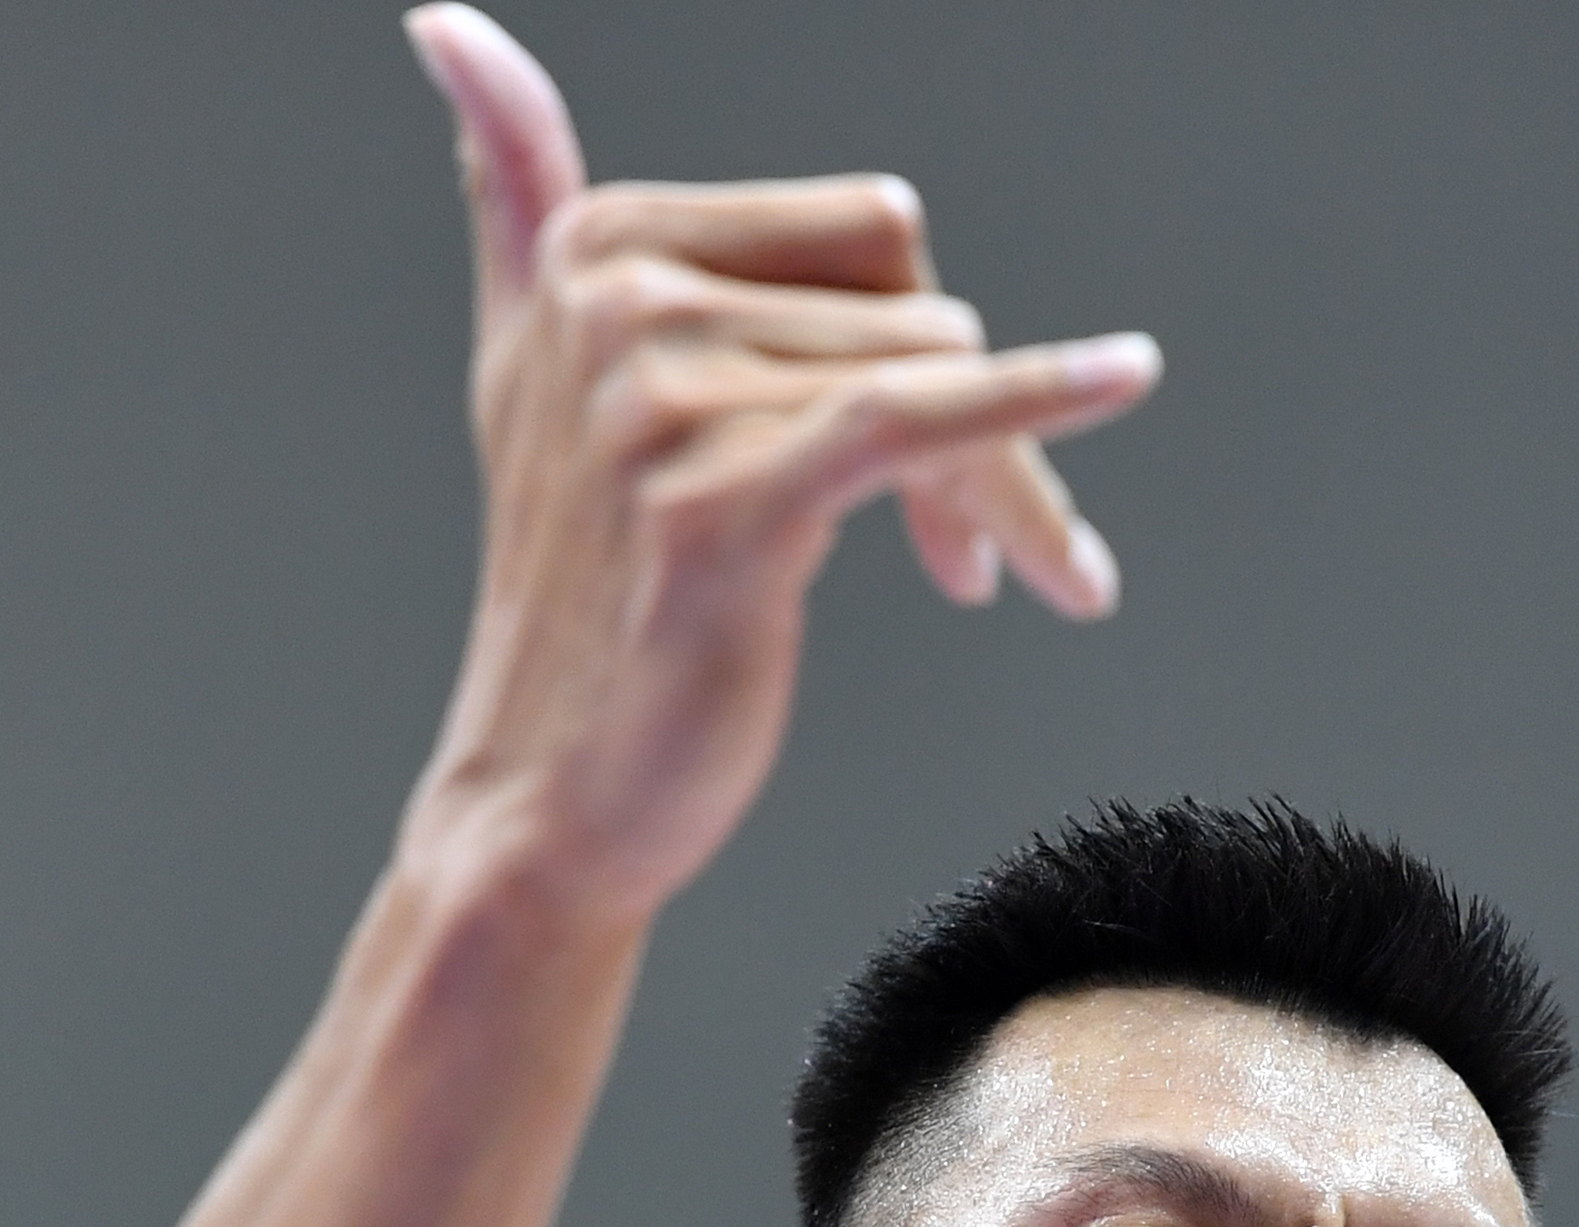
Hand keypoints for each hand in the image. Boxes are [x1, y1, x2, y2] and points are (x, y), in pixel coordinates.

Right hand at [403, 7, 1159, 926]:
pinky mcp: (727, 504)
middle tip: (974, 551)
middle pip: (912, 298)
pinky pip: (920, 417)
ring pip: (937, 372)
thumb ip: (514, 197)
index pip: (861, 231)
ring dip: (991, 485)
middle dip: (976, 421)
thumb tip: (452, 27)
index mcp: (600, 248)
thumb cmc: (579, 603)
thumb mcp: (527, 372)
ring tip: (969, 576)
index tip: (933, 469)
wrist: (552, 797)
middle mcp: (621, 302)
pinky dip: (1036, 401)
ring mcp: (666, 401)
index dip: (920, 339)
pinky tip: (1126, 378)